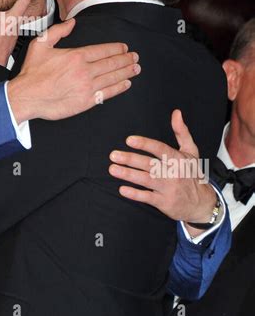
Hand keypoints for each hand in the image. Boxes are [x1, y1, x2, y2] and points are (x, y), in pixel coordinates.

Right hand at [7, 21, 139, 121]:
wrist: (26, 97)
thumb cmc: (32, 72)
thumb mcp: (41, 44)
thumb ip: (58, 31)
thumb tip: (72, 23)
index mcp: (76, 56)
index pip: (103, 50)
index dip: (117, 48)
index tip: (124, 48)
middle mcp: (85, 71)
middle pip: (112, 63)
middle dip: (126, 59)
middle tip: (135, 57)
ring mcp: (87, 87)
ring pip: (113, 77)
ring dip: (127, 72)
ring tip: (135, 68)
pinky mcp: (86, 102)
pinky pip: (107, 93)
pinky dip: (119, 88)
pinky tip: (126, 84)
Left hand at [108, 109, 217, 233]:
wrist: (202, 203)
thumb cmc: (192, 173)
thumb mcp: (191, 151)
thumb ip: (181, 131)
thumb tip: (176, 112)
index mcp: (178, 159)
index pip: (160, 149)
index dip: (145, 144)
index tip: (129, 140)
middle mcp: (173, 173)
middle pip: (149, 164)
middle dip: (130, 159)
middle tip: (113, 155)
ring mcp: (168, 188)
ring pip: (145, 180)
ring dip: (128, 175)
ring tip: (113, 169)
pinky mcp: (164, 202)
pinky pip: (147, 198)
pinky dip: (135, 194)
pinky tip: (122, 189)